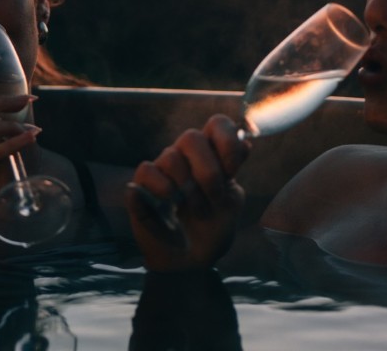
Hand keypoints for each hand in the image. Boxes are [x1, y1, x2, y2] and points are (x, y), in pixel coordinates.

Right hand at [126, 114, 249, 271]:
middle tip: (214, 197)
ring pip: (171, 157)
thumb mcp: (232, 200)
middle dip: (208, 170)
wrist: (191, 262)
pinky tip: (169, 206)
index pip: (217, 124)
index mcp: (210, 155)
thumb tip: (246, 142)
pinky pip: (147, 171)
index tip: (232, 170)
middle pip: (191, 137)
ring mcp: (161, 170)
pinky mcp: (140, 187)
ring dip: (188, 189)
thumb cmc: (212, 229)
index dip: (226, 140)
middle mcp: (185, 157)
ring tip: (195, 211)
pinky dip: (161, 189)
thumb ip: (234, 171)